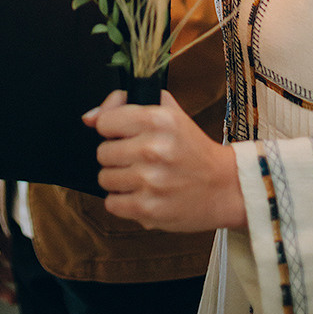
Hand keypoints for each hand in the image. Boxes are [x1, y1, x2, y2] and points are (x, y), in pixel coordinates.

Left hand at [83, 89, 246, 232]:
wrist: (224, 186)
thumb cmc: (192, 148)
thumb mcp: (168, 113)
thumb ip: (124, 105)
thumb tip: (88, 118)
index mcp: (158, 119)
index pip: (105, 122)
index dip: (113, 129)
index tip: (126, 135)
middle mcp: (153, 149)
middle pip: (102, 152)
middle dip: (116, 156)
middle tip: (138, 159)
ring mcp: (150, 181)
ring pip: (104, 178)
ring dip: (119, 179)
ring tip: (141, 177)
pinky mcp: (148, 209)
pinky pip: (111, 203)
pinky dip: (123, 201)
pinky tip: (142, 194)